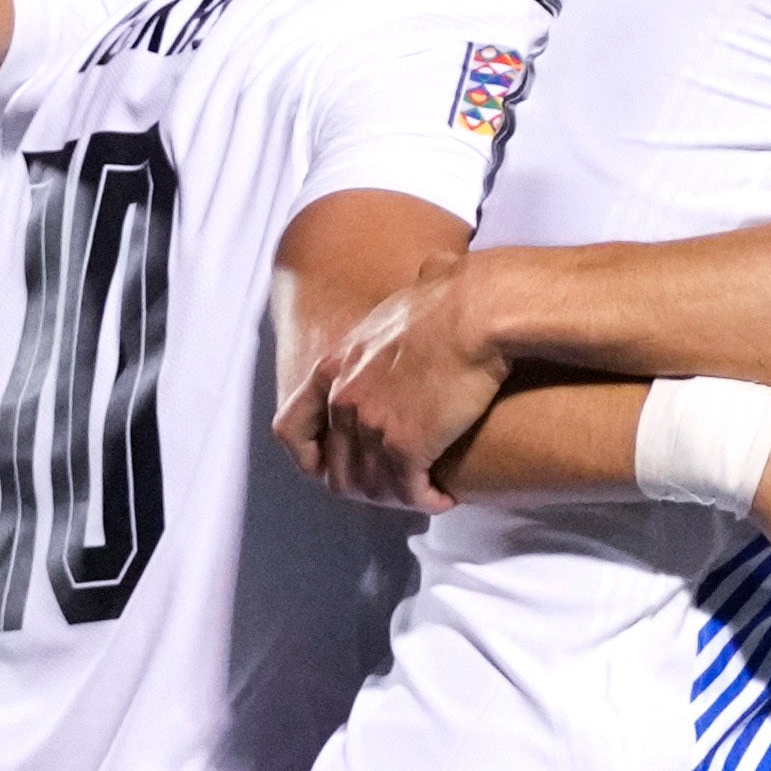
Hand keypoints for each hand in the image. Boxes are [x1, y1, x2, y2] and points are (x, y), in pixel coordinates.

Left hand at [282, 258, 499, 511]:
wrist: (479, 311)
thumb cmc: (458, 295)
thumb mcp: (414, 291)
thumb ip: (411, 294)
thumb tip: (438, 270)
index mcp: (334, 367)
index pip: (291, 429)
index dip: (308, 459)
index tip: (328, 469)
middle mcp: (343, 400)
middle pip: (335, 469)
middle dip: (365, 487)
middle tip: (397, 490)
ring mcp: (371, 425)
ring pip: (371, 487)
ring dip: (397, 499)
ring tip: (424, 496)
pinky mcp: (407, 445)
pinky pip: (408, 492)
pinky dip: (426, 500)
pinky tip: (447, 496)